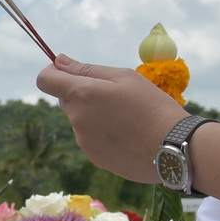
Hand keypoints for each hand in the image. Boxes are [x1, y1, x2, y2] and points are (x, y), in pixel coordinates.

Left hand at [35, 56, 185, 183]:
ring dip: (94, 115)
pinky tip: (128, 135)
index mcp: (82, 95)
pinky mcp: (96, 158)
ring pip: (80, 120)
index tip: (67, 71)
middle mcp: (77, 120)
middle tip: (113, 96)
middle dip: (81, 94)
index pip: (45, 80)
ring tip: (126, 118)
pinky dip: (103, 134)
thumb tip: (60, 62)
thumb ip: (87, 69)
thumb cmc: (152, 105)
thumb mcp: (124, 77)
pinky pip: (91, 139)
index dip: (52, 72)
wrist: (174, 148)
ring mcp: (85, 142)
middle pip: (66, 100)